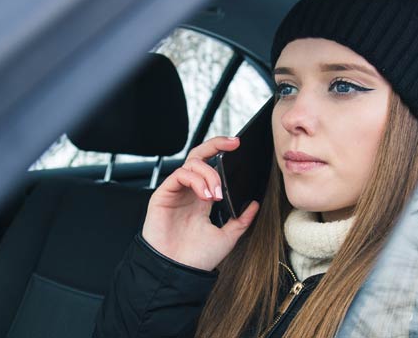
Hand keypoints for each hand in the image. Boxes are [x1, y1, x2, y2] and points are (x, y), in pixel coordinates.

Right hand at [140, 136, 260, 270]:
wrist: (179, 272)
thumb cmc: (197, 258)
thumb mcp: (228, 237)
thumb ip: (241, 220)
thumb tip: (254, 204)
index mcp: (202, 199)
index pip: (210, 167)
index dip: (221, 152)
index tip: (238, 146)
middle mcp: (188, 192)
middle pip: (198, 157)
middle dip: (215, 145)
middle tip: (231, 145)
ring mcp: (175, 192)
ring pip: (191, 164)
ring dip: (209, 174)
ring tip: (216, 194)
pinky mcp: (163, 196)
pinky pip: (178, 175)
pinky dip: (195, 180)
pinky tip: (205, 195)